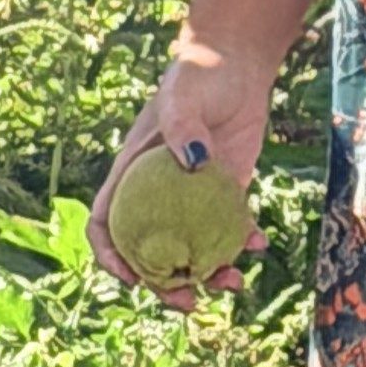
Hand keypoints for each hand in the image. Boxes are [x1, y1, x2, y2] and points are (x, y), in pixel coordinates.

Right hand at [90, 39, 275, 311]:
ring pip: (191, 247)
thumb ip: (180, 127)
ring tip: (234, 283)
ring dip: (208, 273)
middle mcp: (158, 189)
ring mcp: (192, 194)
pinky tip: (259, 243)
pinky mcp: (225, 190)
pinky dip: (242, 243)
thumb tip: (191, 163)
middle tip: (190, 302)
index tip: (129, 278)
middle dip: (164, 283)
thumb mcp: (182, 96)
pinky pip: (228, 229)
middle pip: (149, 248)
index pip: (105, 219)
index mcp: (132, 171)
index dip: (109, 253)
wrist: (237, 64)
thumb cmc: (198, 73)